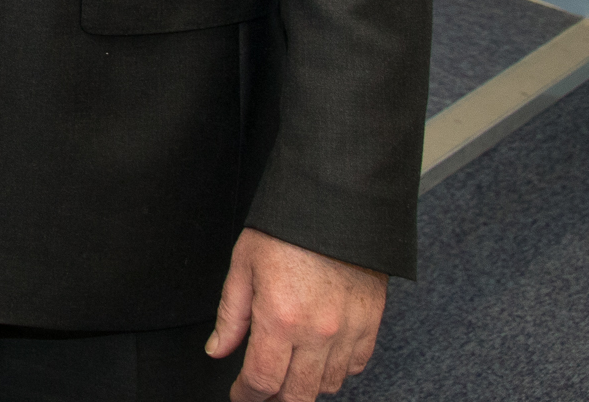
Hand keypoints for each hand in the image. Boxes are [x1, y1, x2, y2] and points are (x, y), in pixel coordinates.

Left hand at [207, 228, 387, 398]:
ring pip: (327, 385)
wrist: (337, 207)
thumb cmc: (288, 230)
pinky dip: (335, 372)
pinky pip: (354, 367)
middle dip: (275, 399)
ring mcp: (348, 332)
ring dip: (305, 387)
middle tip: (261, 391)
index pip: (262, 380)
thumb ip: (231, 315)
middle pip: (297, 395)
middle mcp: (318, 333)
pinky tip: (319, 360)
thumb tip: (218, 350)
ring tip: (288, 374)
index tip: (239, 396)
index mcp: (280, 319)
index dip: (246, 396)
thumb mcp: (244, 266)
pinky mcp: (370, 326)